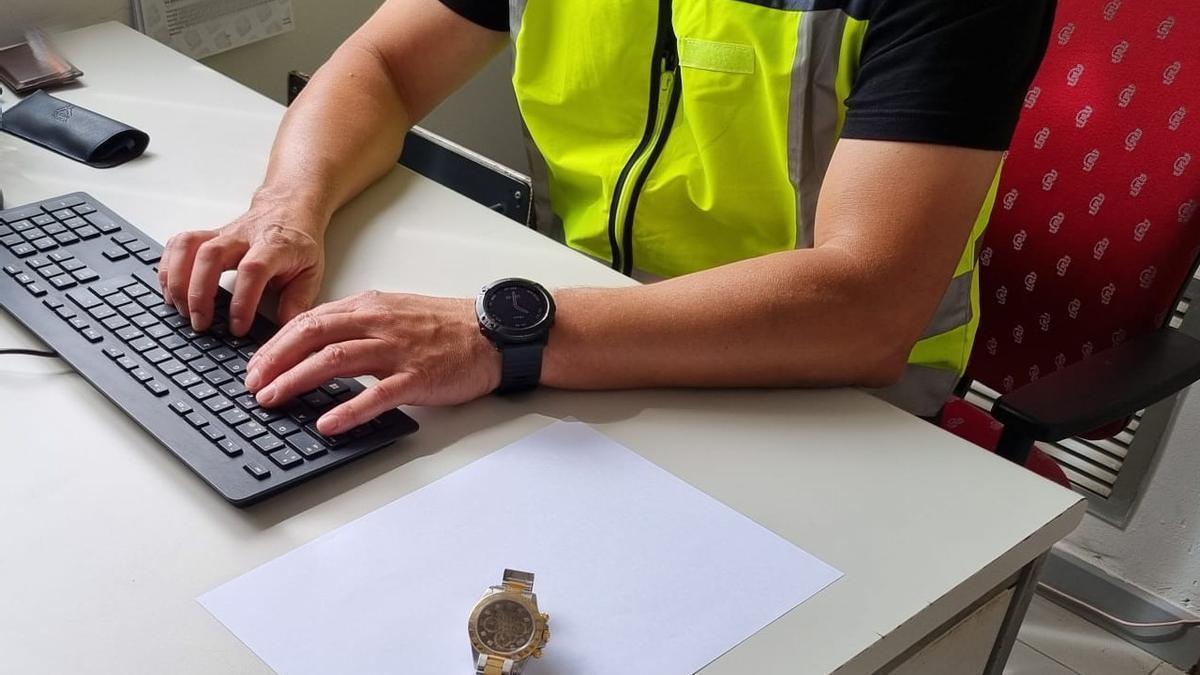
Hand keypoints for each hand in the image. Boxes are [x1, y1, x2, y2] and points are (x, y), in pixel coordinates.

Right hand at [158, 194, 325, 335]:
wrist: (289, 209)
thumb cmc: (298, 244)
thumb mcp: (310, 273)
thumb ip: (297, 303)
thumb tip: (286, 335)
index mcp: (274, 247)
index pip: (253, 270)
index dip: (242, 300)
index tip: (237, 327)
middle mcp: (243, 237)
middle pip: (211, 256)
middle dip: (199, 292)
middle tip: (200, 323)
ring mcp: (222, 234)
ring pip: (189, 246)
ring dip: (178, 279)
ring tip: (180, 309)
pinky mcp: (207, 236)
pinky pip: (178, 244)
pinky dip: (167, 267)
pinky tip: (169, 291)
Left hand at [244, 291, 500, 434]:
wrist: (493, 334)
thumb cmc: (446, 327)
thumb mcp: (395, 312)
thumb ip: (357, 323)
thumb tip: (317, 341)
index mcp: (369, 307)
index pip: (309, 321)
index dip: (275, 344)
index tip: (255, 366)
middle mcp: (377, 324)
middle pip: (311, 336)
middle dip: (274, 361)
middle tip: (252, 386)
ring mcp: (397, 350)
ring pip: (334, 360)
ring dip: (297, 381)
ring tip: (273, 400)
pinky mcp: (417, 377)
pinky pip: (376, 394)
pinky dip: (348, 409)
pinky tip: (328, 423)